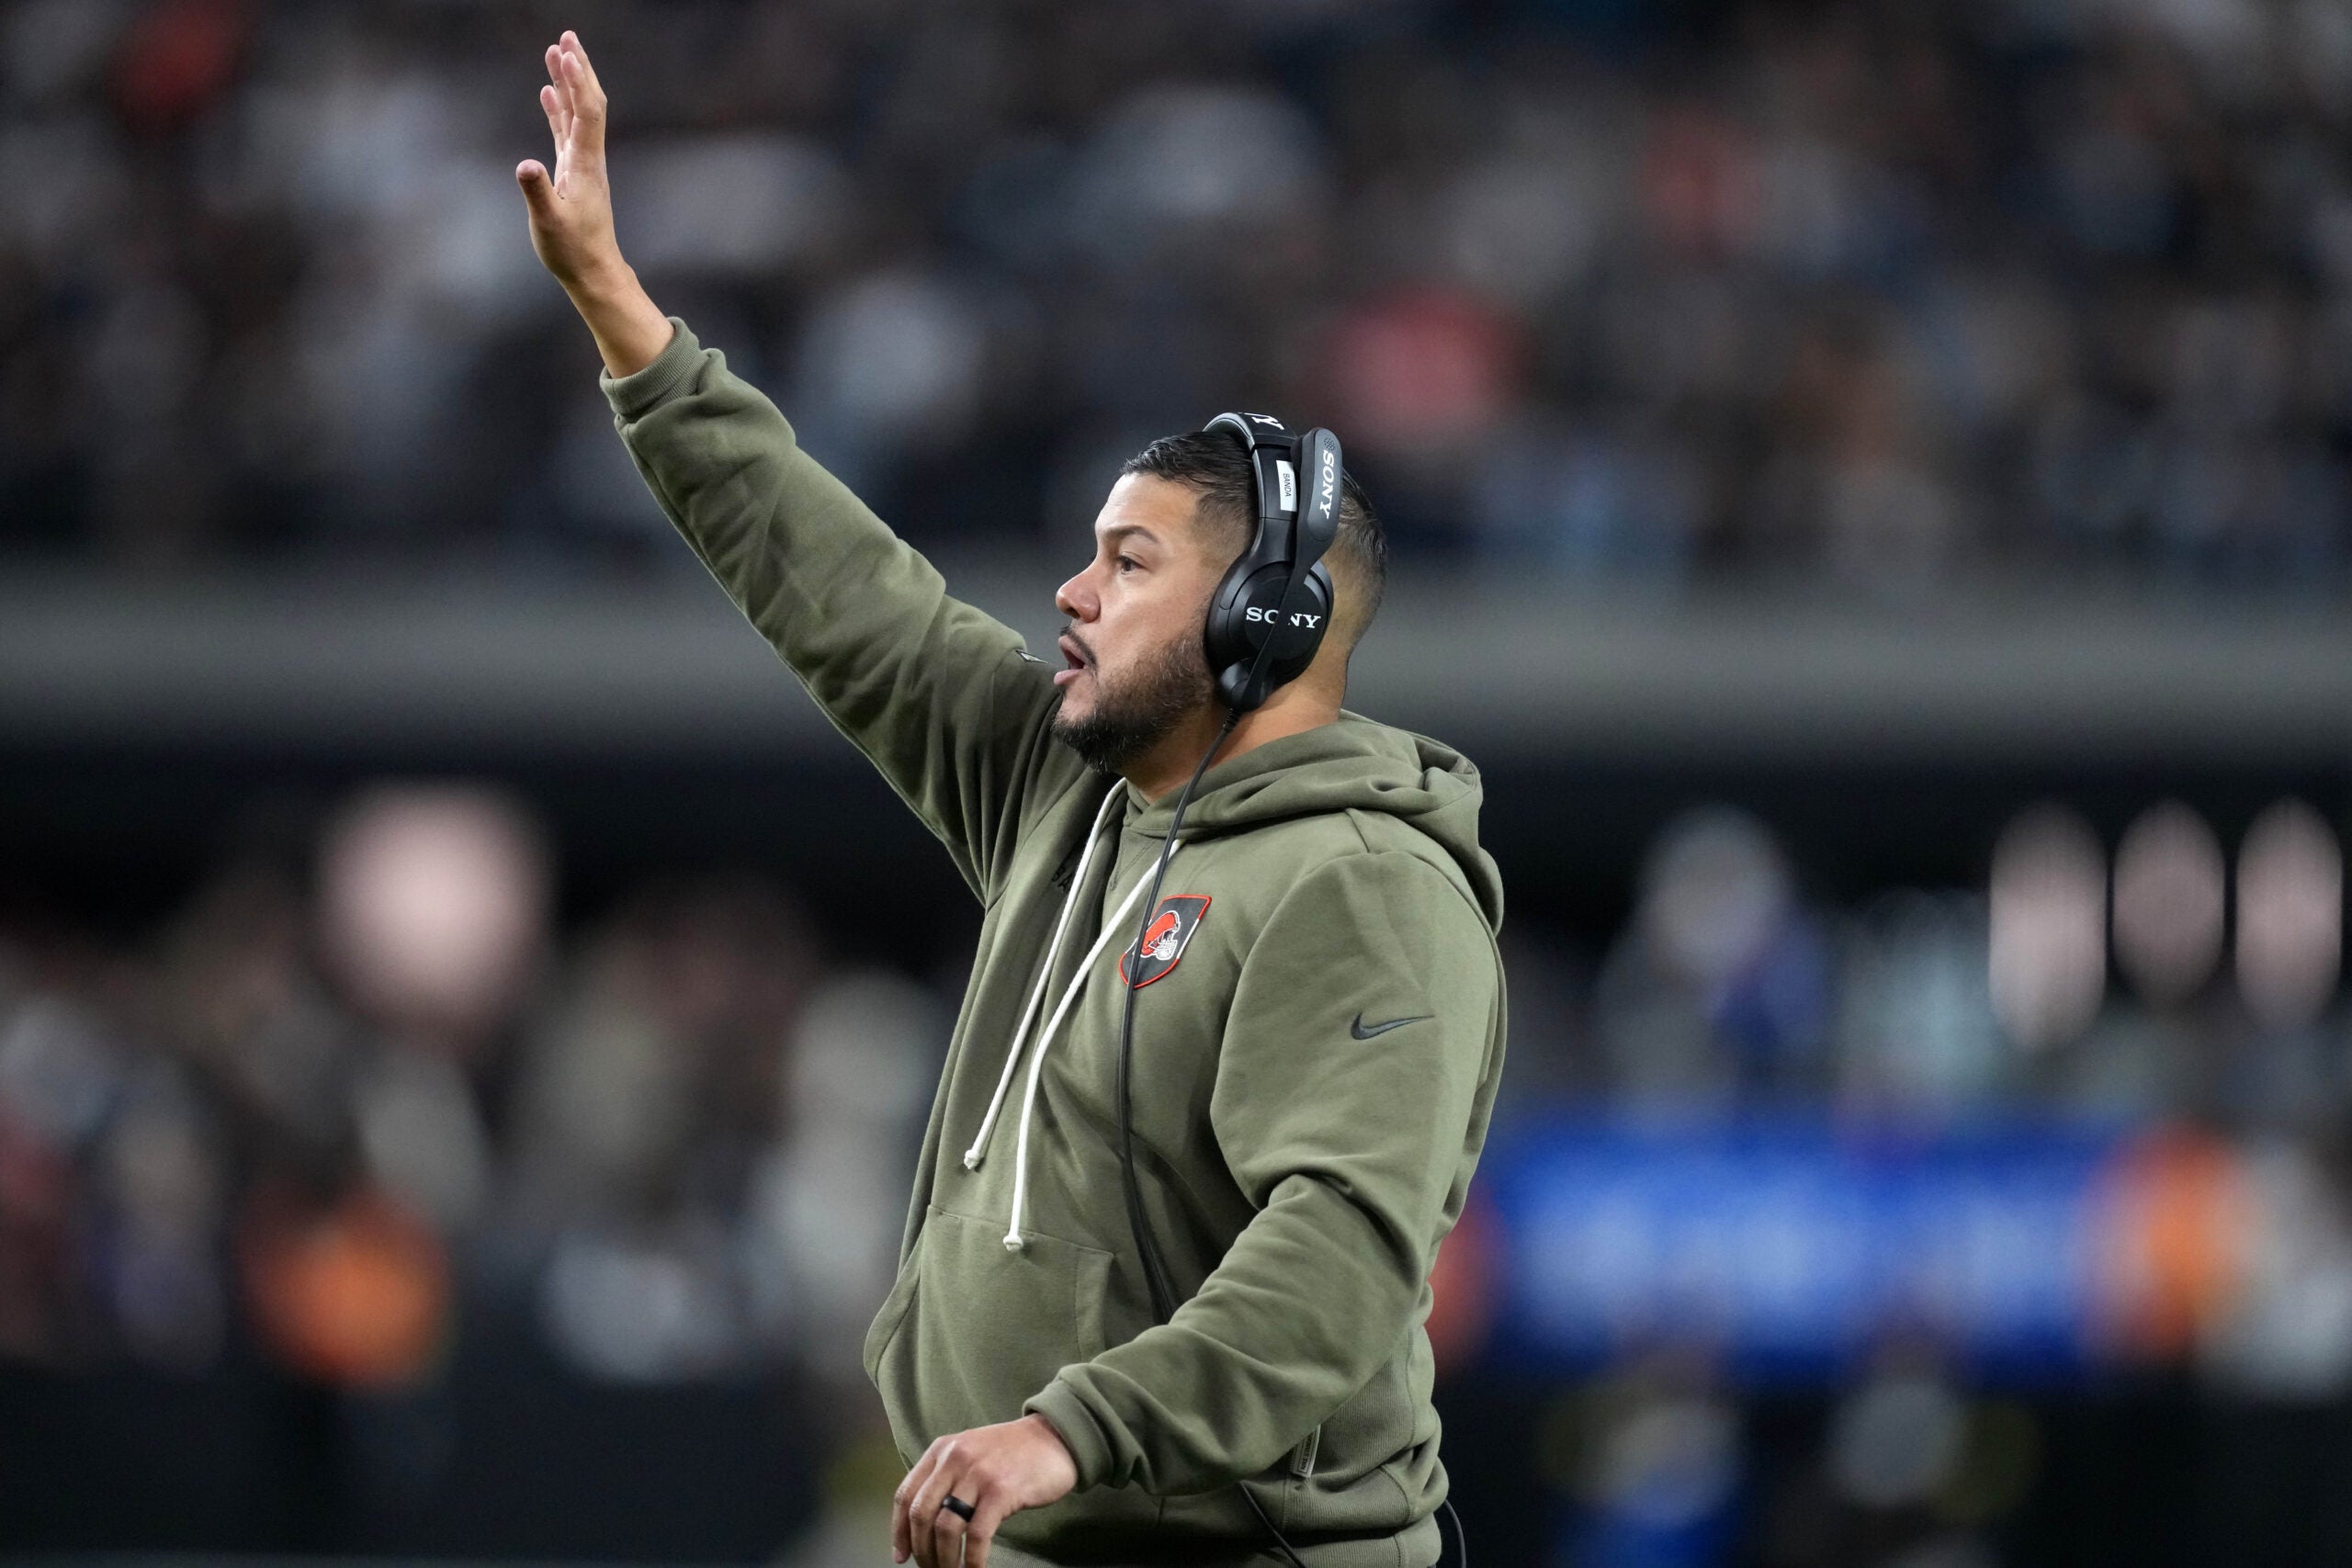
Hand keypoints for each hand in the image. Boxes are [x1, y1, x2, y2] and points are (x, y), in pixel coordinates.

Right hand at [516, 30, 620, 291]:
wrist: (593, 271)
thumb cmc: (572, 251)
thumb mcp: (549, 222)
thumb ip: (537, 192)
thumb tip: (525, 165)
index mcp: (585, 164)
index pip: (587, 112)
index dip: (578, 81)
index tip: (567, 52)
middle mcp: (588, 158)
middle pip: (588, 103)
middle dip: (578, 69)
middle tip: (567, 36)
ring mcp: (582, 164)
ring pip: (577, 113)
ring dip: (568, 82)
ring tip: (556, 51)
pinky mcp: (573, 173)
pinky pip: (567, 130)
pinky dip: (559, 108)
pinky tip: (548, 92)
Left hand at [892, 1413, 1077, 1566]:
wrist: (1055, 1437)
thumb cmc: (1012, 1452)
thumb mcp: (970, 1452)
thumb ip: (947, 1477)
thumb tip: (923, 1524)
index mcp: (941, 1449)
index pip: (905, 1494)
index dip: (899, 1531)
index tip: (901, 1555)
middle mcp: (955, 1459)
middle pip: (920, 1514)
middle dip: (921, 1550)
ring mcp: (978, 1474)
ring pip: (944, 1528)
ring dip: (943, 1560)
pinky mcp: (1001, 1491)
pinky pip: (976, 1536)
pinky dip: (971, 1561)